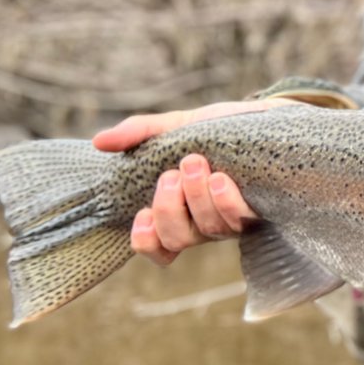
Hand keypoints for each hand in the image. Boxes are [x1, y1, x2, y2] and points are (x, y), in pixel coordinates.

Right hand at [92, 99, 298, 265]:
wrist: (264, 116)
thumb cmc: (215, 129)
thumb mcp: (175, 127)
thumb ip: (139, 134)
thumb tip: (100, 142)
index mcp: (180, 211)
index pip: (159, 248)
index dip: (146, 242)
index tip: (143, 215)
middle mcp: (205, 223)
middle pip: (178, 240)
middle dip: (169, 209)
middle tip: (171, 174)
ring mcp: (232, 218)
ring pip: (209, 229)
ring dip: (197, 197)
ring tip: (195, 162)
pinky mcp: (259, 208)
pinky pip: (240, 218)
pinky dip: (226, 201)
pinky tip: (220, 179)